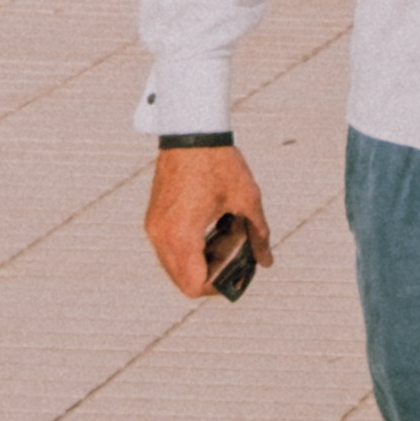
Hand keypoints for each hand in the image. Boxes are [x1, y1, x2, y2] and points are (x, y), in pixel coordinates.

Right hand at [145, 142, 269, 297]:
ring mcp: (154, 228)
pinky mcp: (153, 219)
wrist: (191, 133)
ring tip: (224, 239)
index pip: (193, 285)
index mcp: (182, 235)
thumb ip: (257, 234)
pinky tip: (210, 229)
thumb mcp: (247, 200)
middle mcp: (162, 236)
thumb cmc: (218, 163)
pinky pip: (168, 250)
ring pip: (174, 267)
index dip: (218, 287)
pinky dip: (188, 250)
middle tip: (233, 257)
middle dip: (209, 276)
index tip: (236, 273)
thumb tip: (266, 261)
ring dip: (198, 263)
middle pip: (182, 281)